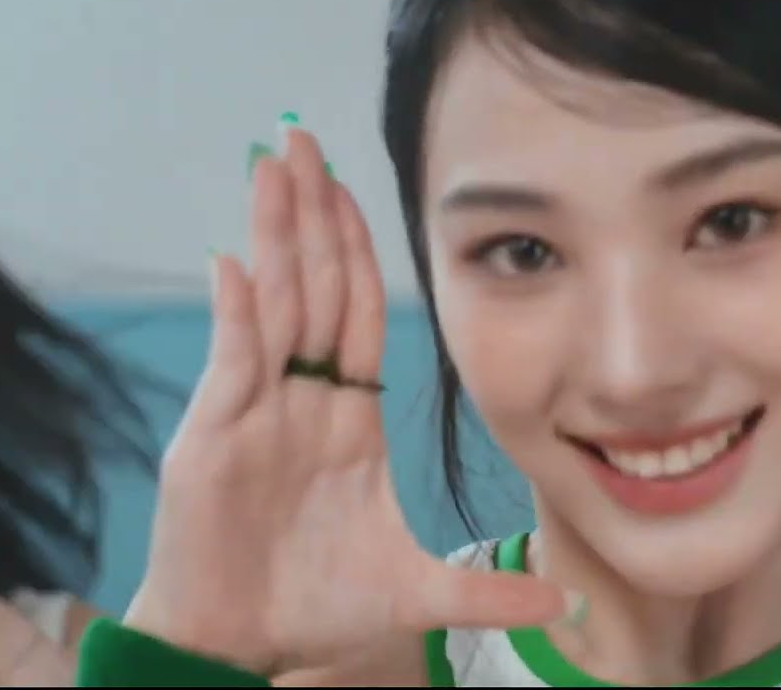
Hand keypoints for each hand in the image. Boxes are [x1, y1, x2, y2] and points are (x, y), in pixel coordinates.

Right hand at [125, 122, 573, 677]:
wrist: (243, 646)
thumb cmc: (316, 607)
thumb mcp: (416, 594)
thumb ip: (486, 593)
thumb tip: (567, 607)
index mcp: (348, 417)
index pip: (357, 315)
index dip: (359, 253)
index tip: (359, 191)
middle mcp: (301, 400)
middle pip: (312, 289)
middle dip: (311, 215)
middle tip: (305, 142)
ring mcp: (255, 412)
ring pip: (271, 306)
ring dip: (273, 236)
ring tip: (274, 168)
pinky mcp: (213, 438)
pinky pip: (232, 361)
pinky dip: (236, 312)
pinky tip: (236, 260)